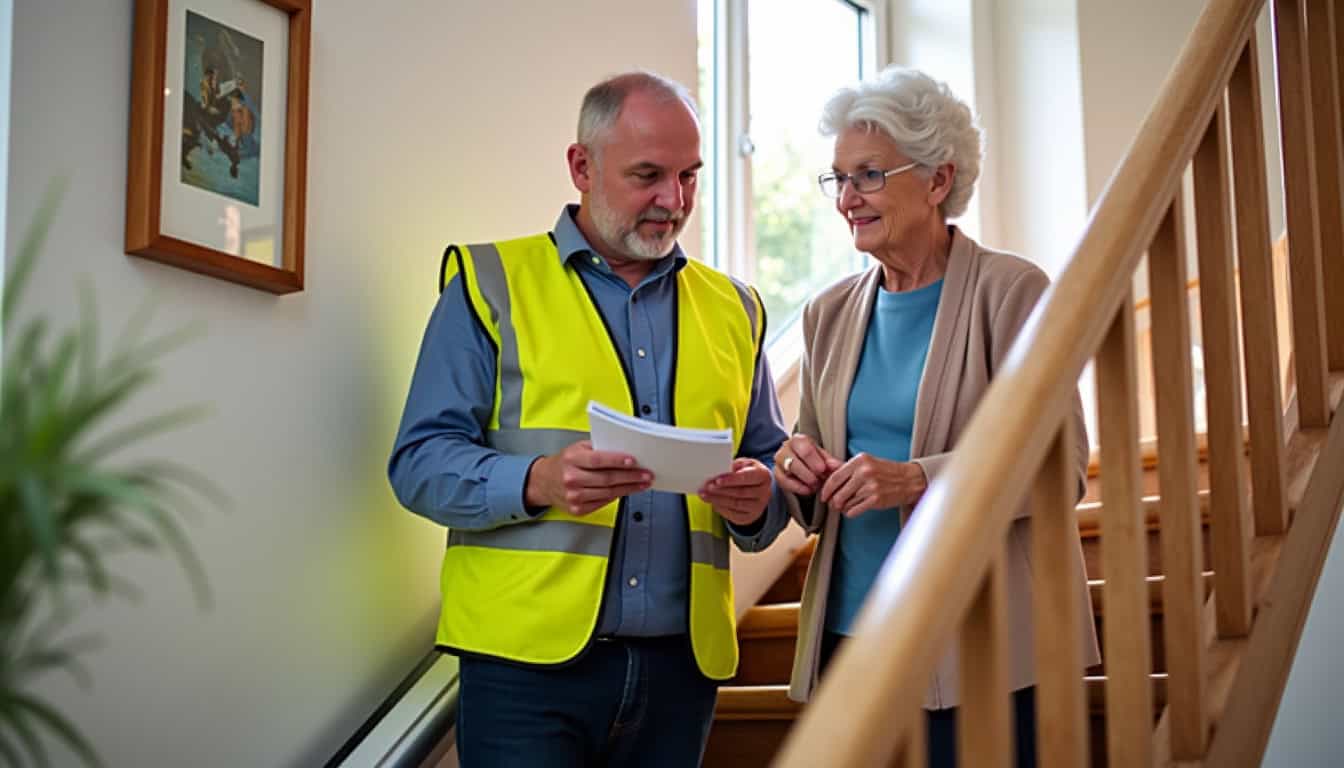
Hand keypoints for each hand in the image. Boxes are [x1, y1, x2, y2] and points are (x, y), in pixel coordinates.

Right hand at [525, 440, 651, 515]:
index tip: (634, 461)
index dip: (618, 461)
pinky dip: (617, 496)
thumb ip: (597, 448)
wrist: (543, 482)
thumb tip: (624, 450)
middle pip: (607, 479)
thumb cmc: (564, 462)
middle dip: (631, 477)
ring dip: (629, 488)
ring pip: (608, 493)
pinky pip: (603, 502)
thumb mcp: (576, 448)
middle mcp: (571, 478)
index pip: (598, 460)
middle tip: (646, 474)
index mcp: (571, 459)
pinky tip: (626, 491)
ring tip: (642, 484)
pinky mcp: (577, 509)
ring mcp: (574, 496)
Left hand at [699, 458, 773, 526]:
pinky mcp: (750, 516)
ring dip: (718, 499)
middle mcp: (764, 492)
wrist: (756, 490)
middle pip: (740, 492)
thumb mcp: (744, 464)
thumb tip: (722, 470)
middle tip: (707, 487)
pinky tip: (712, 502)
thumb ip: (735, 465)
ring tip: (705, 494)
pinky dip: (721, 508)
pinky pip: (733, 514)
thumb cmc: (747, 473)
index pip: (748, 477)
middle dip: (721, 490)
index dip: (732, 479)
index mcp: (764, 475)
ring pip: (735, 504)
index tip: (717, 480)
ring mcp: (758, 506)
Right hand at [773, 434, 841, 495]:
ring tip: (816, 485)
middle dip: (809, 473)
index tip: (823, 470)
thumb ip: (830, 462)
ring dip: (804, 480)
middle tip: (820, 480)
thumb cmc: (814, 459)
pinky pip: (784, 482)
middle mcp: (785, 448)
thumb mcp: (823, 457)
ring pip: (788, 471)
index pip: (805, 450)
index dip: (814, 461)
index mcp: (798, 440)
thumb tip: (837, 466)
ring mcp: (779, 461)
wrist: (801, 463)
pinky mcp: (777, 474)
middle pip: (794, 462)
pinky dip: (797, 487)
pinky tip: (808, 490)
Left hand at [819, 454, 926, 517]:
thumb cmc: (886, 472)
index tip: (824, 495)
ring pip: (845, 503)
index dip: (826, 489)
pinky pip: (854, 510)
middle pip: (838, 493)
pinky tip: (854, 509)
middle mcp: (864, 472)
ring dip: (843, 508)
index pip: (834, 477)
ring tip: (847, 506)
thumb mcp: (867, 463)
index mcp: (860, 461)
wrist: (909, 480)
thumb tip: (826, 476)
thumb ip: (848, 469)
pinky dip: (851, 512)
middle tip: (834, 504)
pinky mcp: (876, 499)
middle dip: (833, 502)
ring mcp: (870, 486)